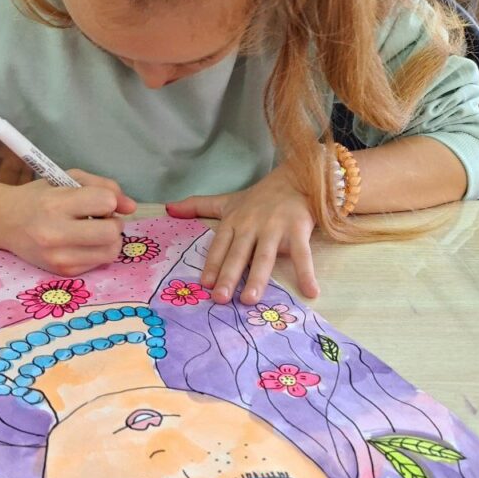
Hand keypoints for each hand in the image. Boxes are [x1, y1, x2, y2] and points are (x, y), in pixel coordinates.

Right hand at [0, 170, 136, 275]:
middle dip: (114, 223)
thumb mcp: (68, 179)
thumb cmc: (40, 197)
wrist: (5, 222)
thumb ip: (103, 186)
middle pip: (112, 232)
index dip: (108, 200)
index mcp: (55, 204)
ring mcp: (59, 257)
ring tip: (94, 231)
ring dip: (110, 240)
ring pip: (110, 252)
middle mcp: (55, 233)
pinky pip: (99, 263)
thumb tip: (131, 207)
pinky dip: (97, 251)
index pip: (105, 202)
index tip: (97, 201)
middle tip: (101, 219)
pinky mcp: (62, 272)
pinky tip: (83, 243)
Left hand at [166, 165, 318, 303]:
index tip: (204, 284)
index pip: (220, 246)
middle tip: (220, 298)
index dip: (212, 264)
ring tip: (250, 299)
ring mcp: (276, 228)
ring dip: (258, 278)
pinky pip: (303, 254)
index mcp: (234, 221)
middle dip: (229, 276)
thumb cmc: (260, 197)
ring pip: (265, 256)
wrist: (297, 177)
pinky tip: (311, 292)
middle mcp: (252, 225)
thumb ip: (198, 206)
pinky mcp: (298, 229)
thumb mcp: (228, 201)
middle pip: (238, 254)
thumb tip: (168, 208)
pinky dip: (307, 273)